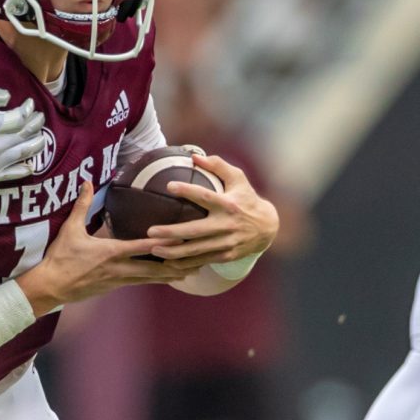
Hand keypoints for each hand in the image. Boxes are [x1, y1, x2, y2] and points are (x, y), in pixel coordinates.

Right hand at [0, 88, 46, 186]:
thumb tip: (6, 97)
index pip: (19, 117)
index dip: (28, 110)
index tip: (30, 105)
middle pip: (26, 135)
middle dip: (35, 125)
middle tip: (39, 118)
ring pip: (24, 153)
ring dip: (36, 144)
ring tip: (40, 138)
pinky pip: (13, 174)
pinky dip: (25, 168)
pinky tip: (30, 164)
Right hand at [15, 172, 202, 313]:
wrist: (50, 287)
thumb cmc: (60, 258)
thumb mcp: (70, 229)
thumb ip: (82, 205)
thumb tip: (88, 182)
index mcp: (110, 253)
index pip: (142, 247)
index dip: (163, 243)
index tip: (182, 239)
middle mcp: (120, 268)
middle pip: (155, 268)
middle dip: (178, 264)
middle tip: (199, 259)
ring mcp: (119, 280)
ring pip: (152, 278)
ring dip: (173, 274)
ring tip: (193, 271)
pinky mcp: (115, 286)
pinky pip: (142, 282)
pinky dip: (158, 279)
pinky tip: (170, 277)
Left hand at [146, 154, 279, 265]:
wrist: (268, 227)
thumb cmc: (246, 198)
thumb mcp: (238, 179)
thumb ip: (218, 166)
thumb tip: (194, 156)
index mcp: (228, 204)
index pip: (205, 196)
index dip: (187, 191)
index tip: (169, 186)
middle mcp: (227, 225)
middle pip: (195, 230)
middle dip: (172, 232)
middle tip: (150, 231)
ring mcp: (226, 243)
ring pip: (196, 250)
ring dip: (173, 252)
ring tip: (153, 248)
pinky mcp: (226, 255)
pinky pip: (202, 261)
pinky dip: (185, 263)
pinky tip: (167, 261)